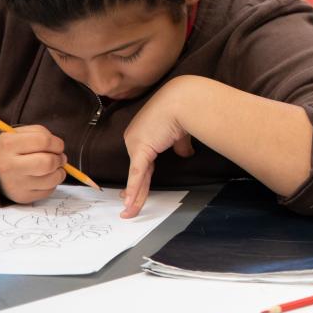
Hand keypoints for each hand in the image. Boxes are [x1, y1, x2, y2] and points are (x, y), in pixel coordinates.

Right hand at [0, 125, 66, 203]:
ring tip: (52, 167)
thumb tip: (59, 149)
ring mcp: (16, 184)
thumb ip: (41, 134)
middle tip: (58, 157)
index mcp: (8, 145)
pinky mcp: (22, 197)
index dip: (57, 143)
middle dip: (59, 159)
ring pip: (52, 179)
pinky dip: (52, 183)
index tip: (57, 146)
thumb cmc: (12, 149)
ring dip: (59, 172)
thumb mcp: (19, 133)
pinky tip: (43, 177)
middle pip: (48, 163)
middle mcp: (10, 166)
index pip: (43, 141)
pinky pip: (49, 191)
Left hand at [121, 85, 195, 217]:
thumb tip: (186, 153)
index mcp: (142, 131)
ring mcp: (135, 143)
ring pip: (136, 176)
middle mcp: (134, 137)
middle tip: (126, 203)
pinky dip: (135, 190)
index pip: (141, 159)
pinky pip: (138, 175)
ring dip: (135, 196)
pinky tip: (130, 203)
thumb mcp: (180, 131)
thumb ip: (180, 144)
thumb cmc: (183, 108)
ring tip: (129, 212)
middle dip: (132, 189)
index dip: (139, 176)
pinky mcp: (141, 150)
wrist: (182, 100)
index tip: (135, 187)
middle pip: (136, 170)